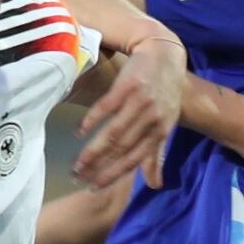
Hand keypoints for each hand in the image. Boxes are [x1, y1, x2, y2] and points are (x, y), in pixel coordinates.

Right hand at [73, 35, 187, 190]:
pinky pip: (107, 107)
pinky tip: (79, 132)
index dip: (114, 175)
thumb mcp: (165, 125)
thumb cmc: (164, 94)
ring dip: (93, 150)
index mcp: (160, 132)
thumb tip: (154, 186)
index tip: (94, 187)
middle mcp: (151, 119)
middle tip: (77, 177)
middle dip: (98, 166)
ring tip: (77, 162)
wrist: (165, 56)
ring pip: (113, 132)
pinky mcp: (128, 85)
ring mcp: (140, 102)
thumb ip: (156, 156)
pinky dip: (92, 120)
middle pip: (121, 148)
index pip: (135, 159)